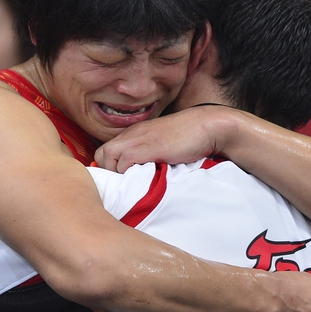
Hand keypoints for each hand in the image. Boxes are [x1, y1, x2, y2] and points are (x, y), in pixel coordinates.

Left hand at [95, 106, 228, 172]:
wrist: (209, 127)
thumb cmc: (190, 138)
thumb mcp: (163, 145)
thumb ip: (150, 155)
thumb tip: (141, 176)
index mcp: (136, 133)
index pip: (106, 150)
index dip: (107, 167)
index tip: (118, 181)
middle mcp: (134, 133)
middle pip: (102, 153)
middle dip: (106, 171)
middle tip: (121, 184)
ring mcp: (140, 138)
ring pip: (108, 155)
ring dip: (115, 173)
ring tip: (130, 184)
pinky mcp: (150, 146)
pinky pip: (125, 160)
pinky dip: (127, 171)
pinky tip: (140, 178)